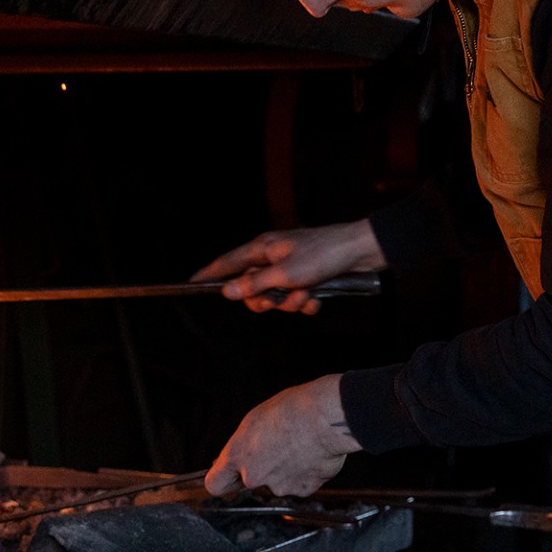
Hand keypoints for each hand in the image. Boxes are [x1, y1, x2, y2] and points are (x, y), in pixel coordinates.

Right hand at [191, 220, 386, 313]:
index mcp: (263, 248)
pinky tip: (316, 300)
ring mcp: (291, 267)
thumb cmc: (324, 255)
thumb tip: (227, 292)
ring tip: (306, 295)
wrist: (362, 251)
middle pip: (252, 287)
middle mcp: (273, 257)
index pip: (227, 263)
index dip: (209, 275)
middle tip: (277, 300)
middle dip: (265, 300)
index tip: (189, 285)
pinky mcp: (308, 277)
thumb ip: (255, 284)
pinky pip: (296, 298)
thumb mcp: (286, 274)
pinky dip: (305, 303)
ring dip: (291, 302)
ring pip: (276, 296)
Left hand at [206, 374, 359, 496]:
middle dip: (261, 470)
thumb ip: (244, 444)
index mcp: (237, 455)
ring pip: (277, 483)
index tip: (228, 478)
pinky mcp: (302, 490)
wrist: (324, 418)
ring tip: (298, 446)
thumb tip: (241, 455)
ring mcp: (279, 486)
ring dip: (284, 471)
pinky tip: (310, 454)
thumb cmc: (291, 410)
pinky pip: (300, 484)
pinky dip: (304, 474)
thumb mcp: (255, 419)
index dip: (223, 481)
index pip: (214, 484)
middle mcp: (254, 476)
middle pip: (251, 481)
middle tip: (276, 449)